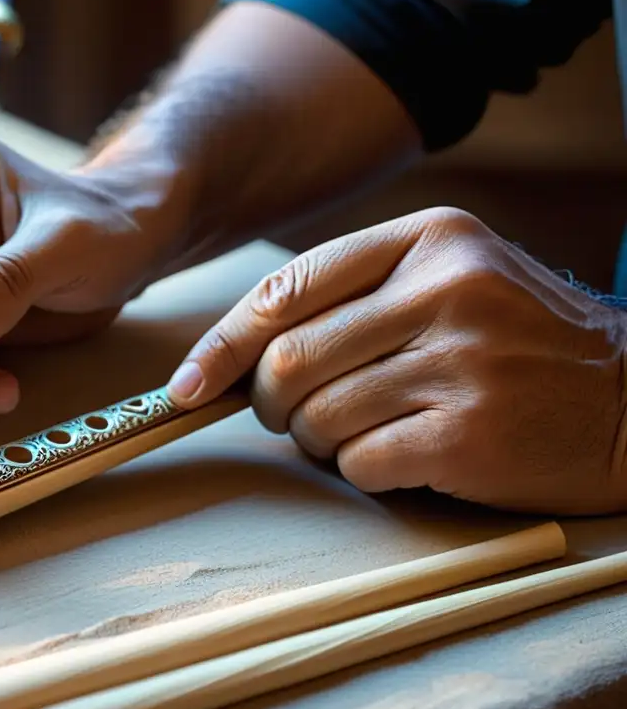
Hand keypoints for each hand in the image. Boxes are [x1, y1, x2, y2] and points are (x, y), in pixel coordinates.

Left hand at [167, 206, 626, 514]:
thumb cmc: (522, 340)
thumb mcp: (452, 278)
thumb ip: (357, 293)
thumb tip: (241, 348)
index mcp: (429, 238)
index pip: (287, 289)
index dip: (222, 343)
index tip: (187, 384)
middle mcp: (444, 290)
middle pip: (289, 360)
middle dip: (266, 401)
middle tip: (286, 415)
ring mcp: (460, 362)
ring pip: (317, 416)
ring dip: (316, 439)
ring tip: (358, 433)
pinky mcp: (469, 433)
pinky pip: (360, 462)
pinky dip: (360, 469)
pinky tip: (399, 458)